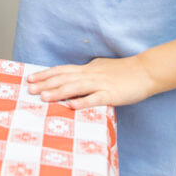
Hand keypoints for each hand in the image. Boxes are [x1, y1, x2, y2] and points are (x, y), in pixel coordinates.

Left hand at [26, 56, 155, 108]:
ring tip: (43, 97)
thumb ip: (87, 72)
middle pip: (64, 78)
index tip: (30, 78)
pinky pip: (95, 99)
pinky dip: (82, 102)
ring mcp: (100, 84)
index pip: (62, 70)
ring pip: (75, 87)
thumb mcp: (101, 68)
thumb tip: (73, 76)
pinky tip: (70, 106)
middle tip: (29, 89)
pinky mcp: (111, 95)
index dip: (46, 74)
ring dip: (58, 92)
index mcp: (88, 68)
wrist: (146, 71)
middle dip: (46, 83)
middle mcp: (90, 74)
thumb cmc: (124, 71)